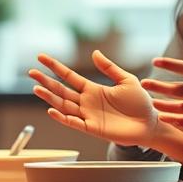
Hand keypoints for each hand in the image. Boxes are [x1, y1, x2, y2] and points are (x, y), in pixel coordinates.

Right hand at [29, 50, 161, 146]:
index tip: (41, 57)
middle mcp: (87, 102)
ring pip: (64, 105)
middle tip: (31, 72)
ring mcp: (88, 116)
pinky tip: (51, 109)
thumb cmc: (141, 103)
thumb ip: (109, 68)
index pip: (69, 77)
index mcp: (93, 89)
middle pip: (61, 90)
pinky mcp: (93, 128)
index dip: (55, 67)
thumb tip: (94, 53)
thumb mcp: (127, 80)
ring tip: (36, 88)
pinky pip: (74, 123)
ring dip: (50, 97)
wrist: (151, 124)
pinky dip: (62, 117)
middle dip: (46, 81)